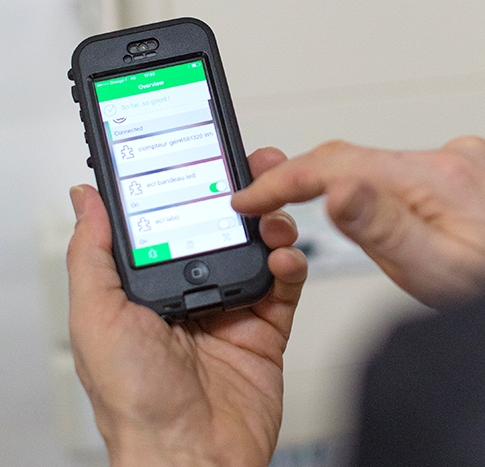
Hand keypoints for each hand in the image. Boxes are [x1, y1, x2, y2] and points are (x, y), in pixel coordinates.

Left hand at [67, 148, 306, 466]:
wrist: (191, 457)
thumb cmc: (135, 400)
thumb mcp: (97, 317)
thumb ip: (92, 254)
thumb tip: (84, 199)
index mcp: (154, 284)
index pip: (177, 220)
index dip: (192, 187)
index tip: (205, 158)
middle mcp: (194, 290)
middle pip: (224, 228)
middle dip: (243, 195)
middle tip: (256, 168)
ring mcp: (232, 306)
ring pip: (259, 248)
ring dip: (270, 224)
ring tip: (271, 219)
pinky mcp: (265, 326)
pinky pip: (285, 284)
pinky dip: (290, 264)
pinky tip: (284, 257)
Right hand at [233, 136, 484, 307]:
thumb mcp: (434, 272)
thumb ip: (382, 229)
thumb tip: (335, 191)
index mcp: (432, 180)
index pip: (332, 164)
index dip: (279, 180)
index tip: (247, 197)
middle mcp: (444, 160)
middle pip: (346, 157)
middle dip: (296, 178)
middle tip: (260, 198)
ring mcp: (451, 163)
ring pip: (367, 163)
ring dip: (328, 182)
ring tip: (297, 202)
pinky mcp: (453, 173)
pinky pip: (389, 169)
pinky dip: (361, 185)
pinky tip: (359, 204)